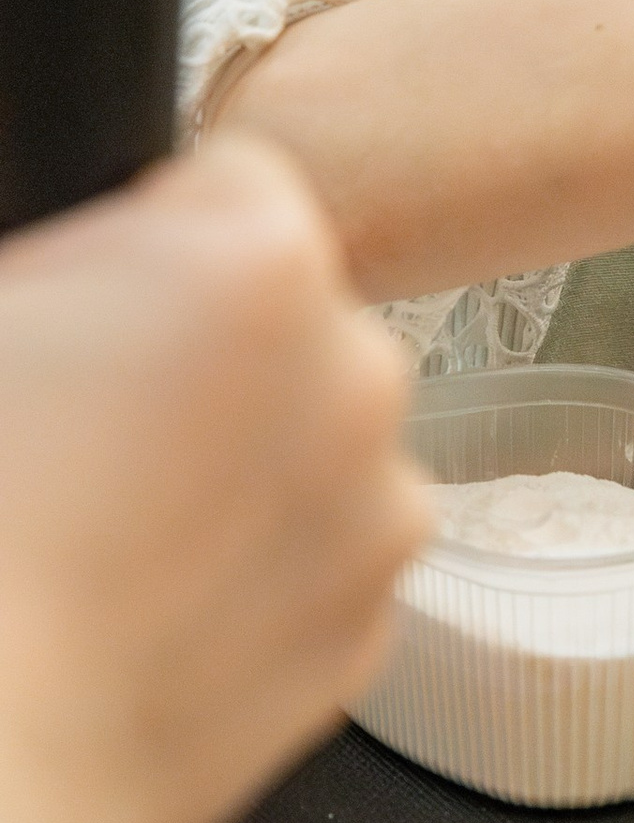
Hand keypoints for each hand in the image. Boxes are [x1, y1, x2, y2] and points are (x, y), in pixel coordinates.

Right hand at [0, 137, 427, 822]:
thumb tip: (77, 303)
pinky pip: (314, 567)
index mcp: (257, 261)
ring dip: (237, 476)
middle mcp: (357, 375)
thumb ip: (67, 276)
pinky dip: (251, 584)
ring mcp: (378, 514)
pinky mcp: (368, 638)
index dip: (139, 246)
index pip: (232, 184)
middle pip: (288, 323)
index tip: (78, 309)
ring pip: (310, 451)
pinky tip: (140, 619)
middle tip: (76, 435)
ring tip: (102, 542)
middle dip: (202, 360)